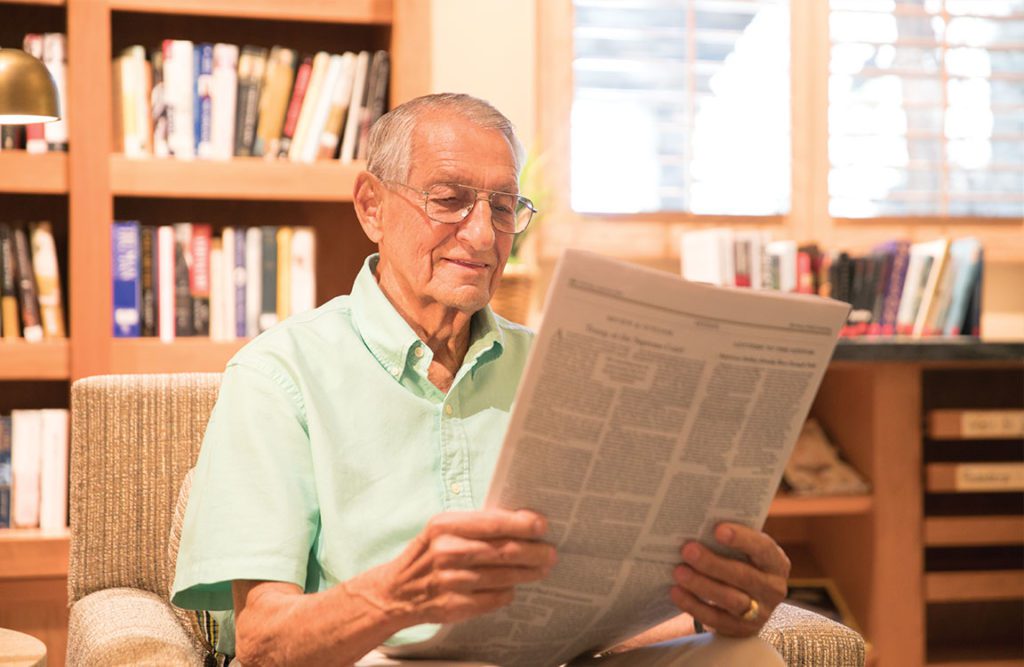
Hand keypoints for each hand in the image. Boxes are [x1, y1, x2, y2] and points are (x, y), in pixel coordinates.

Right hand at [355, 509, 556, 626]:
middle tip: (550, 553)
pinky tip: (512, 587)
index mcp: (444, 526)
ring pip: (502, 577)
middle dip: (533, 552)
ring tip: (541, 569)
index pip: (492, 523)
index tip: (542, 525)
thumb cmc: (428, 554)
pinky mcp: (454, 606)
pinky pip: (494, 598)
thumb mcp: (442, 530)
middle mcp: (446, 552)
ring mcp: (450, 581)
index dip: (521, 524)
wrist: (395, 591)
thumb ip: (476, 525)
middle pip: (503, 551)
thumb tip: (520, 521)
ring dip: (527, 573)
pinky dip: (507, 592)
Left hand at [670, 523, 789, 637]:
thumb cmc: (741, 563)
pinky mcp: (740, 630)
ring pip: (730, 599)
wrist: (749, 602)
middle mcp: (773, 589)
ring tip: (678, 571)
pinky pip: (715, 619)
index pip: (763, 549)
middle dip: (713, 563)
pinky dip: (693, 604)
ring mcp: (760, 613)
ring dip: (701, 584)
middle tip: (687, 549)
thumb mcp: (745, 552)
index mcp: (776, 563)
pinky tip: (676, 591)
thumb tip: (698, 522)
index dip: (742, 539)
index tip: (718, 529)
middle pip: (743, 576)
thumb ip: (729, 539)